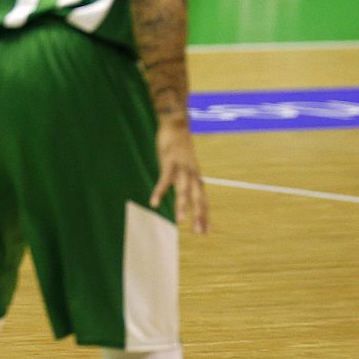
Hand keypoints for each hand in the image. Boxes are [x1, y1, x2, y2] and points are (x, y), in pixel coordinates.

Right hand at [151, 120, 207, 234]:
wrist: (176, 125)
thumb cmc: (179, 147)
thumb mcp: (185, 165)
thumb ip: (185, 179)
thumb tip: (185, 192)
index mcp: (196, 177)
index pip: (203, 200)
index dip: (205, 216)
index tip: (205, 233)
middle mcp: (192, 175)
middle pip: (198, 198)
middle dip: (199, 216)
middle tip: (198, 233)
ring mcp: (182, 168)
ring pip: (183, 190)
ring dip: (182, 205)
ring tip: (180, 221)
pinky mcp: (169, 162)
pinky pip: (164, 180)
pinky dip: (159, 191)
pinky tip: (153, 202)